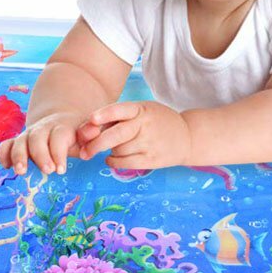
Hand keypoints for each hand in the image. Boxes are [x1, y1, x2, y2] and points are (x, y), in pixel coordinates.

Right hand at [0, 110, 82, 175]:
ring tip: (21, 172)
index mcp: (62, 127)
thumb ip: (90, 134)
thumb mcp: (87, 135)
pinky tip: (6, 167)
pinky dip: (3, 154)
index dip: (58, 152)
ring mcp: (29, 135)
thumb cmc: (77, 137)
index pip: (58, 136)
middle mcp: (43, 129)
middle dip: (40, 154)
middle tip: (47, 171)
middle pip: (37, 137)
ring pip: (19, 141)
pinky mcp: (18, 142)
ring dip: (18, 156)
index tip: (61, 169)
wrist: (61, 123)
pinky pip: (6, 145)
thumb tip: (94, 131)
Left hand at [75, 101, 190, 169]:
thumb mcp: (142, 111)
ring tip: (115, 147)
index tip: (92, 120)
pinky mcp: (152, 159)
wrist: (187, 137)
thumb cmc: (156, 121)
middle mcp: (145, 125)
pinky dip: (114, 162)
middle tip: (84, 152)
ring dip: (110, 151)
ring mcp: (150, 143)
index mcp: (140, 109)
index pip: (120, 110)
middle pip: (115, 136)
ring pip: (118, 151)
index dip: (105, 114)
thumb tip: (87, 129)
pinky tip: (112, 158)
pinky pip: (125, 163)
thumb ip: (118, 117)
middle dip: (96, 144)